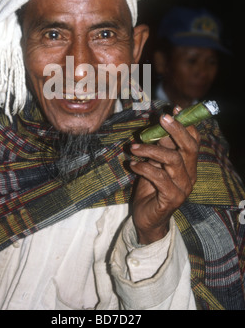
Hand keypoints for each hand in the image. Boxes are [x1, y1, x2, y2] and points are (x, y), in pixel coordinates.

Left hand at [130, 107, 199, 244]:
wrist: (147, 219)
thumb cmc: (150, 189)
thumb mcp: (155, 164)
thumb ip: (159, 148)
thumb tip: (158, 126)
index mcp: (188, 165)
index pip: (194, 141)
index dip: (186, 124)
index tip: (175, 109)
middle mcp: (190, 175)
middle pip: (189, 148)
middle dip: (176, 130)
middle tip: (162, 118)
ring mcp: (183, 188)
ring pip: (173, 160)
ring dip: (151, 150)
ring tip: (133, 147)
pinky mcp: (172, 198)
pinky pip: (159, 177)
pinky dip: (144, 168)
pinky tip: (133, 164)